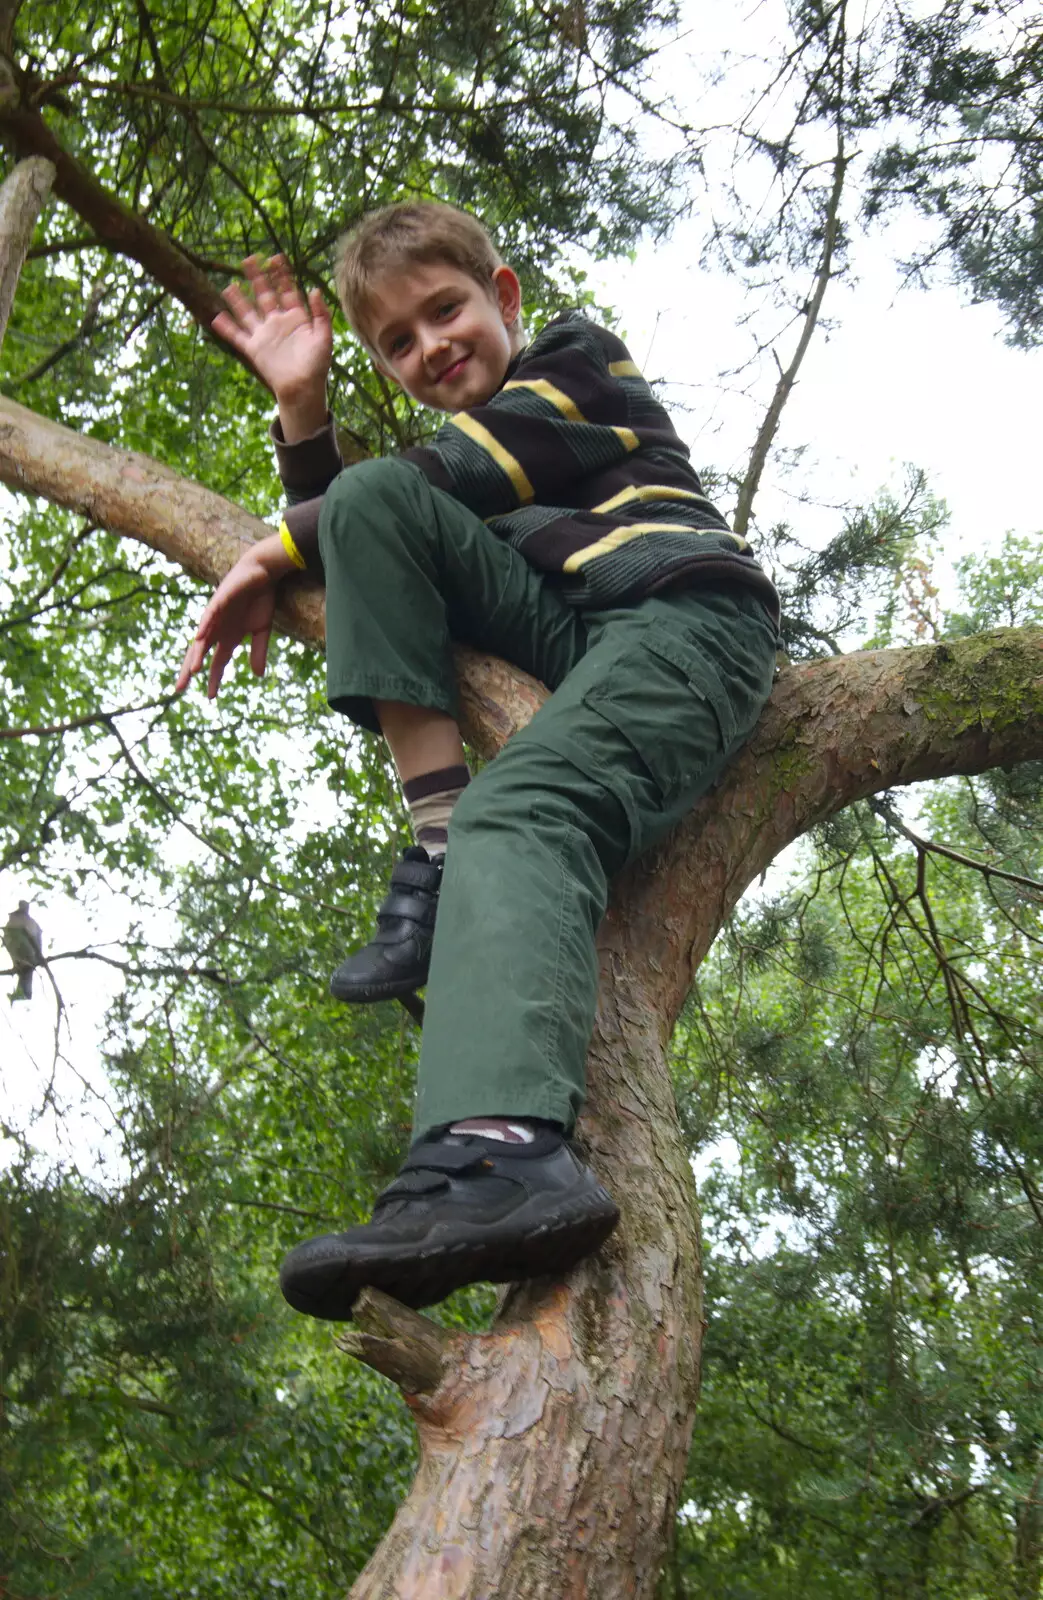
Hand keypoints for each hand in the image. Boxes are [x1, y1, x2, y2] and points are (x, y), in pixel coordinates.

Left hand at [176, 543, 281, 698]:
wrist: (262, 572)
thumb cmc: (261, 599)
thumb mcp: (263, 631)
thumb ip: (258, 653)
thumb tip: (258, 676)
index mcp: (228, 636)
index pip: (217, 662)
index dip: (213, 679)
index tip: (211, 697)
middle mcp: (217, 628)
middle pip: (200, 653)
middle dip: (190, 671)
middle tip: (179, 689)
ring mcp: (215, 614)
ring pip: (202, 637)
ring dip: (197, 654)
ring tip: (193, 670)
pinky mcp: (219, 599)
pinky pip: (210, 614)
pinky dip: (205, 626)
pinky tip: (200, 638)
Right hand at [213, 255, 332, 422]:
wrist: (304, 388)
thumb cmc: (317, 365)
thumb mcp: (324, 338)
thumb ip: (321, 314)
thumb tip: (314, 290)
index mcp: (296, 318)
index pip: (287, 291)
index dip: (281, 275)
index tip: (275, 258)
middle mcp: (278, 323)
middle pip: (264, 296)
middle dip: (257, 278)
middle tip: (248, 260)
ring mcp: (264, 335)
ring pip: (248, 312)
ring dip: (239, 300)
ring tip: (229, 286)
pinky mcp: (254, 349)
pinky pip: (237, 336)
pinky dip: (227, 328)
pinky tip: (217, 317)